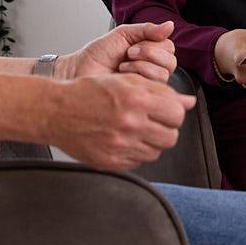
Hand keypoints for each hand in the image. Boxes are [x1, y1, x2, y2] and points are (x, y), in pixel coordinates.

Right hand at [45, 74, 196, 170]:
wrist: (56, 111)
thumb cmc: (90, 92)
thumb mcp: (126, 81)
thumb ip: (161, 91)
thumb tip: (189, 102)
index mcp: (136, 100)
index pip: (177, 114)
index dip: (173, 112)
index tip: (165, 110)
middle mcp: (130, 124)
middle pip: (171, 137)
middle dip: (165, 129)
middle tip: (151, 121)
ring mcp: (120, 146)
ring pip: (156, 152)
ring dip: (151, 142)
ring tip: (134, 130)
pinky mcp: (111, 162)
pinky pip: (138, 162)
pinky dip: (135, 153)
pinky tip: (122, 140)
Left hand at [64, 21, 176, 82]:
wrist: (81, 69)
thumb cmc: (99, 54)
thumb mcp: (123, 34)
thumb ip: (147, 29)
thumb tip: (169, 25)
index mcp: (150, 52)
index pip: (168, 46)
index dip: (154, 44)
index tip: (134, 44)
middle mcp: (152, 68)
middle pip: (170, 61)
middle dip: (148, 53)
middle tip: (129, 53)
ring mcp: (147, 83)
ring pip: (163, 74)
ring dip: (140, 66)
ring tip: (123, 65)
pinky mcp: (141, 96)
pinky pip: (153, 86)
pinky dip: (136, 75)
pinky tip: (123, 75)